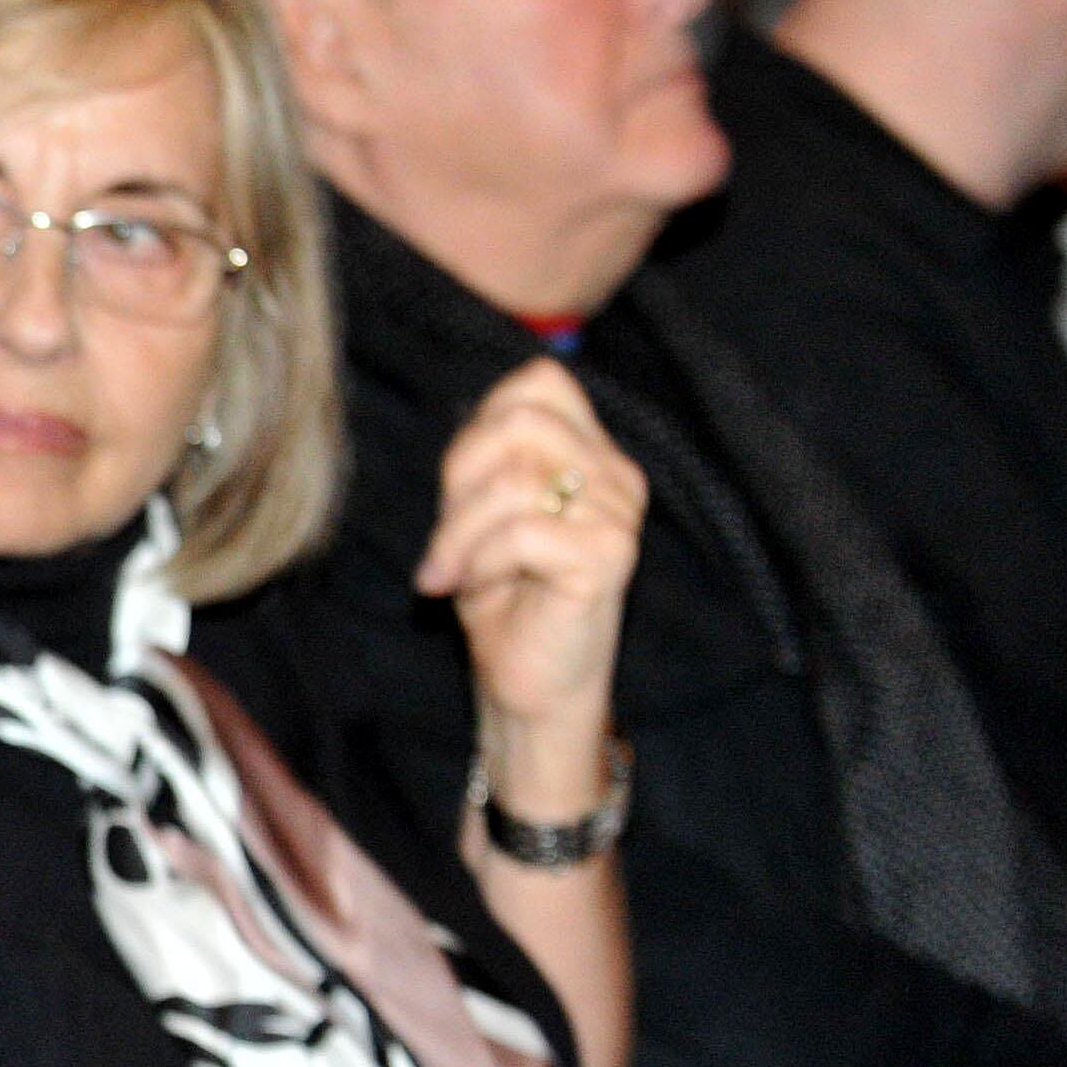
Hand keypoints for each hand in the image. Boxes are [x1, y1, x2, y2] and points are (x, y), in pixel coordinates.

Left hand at [419, 359, 642, 803]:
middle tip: (448, 535)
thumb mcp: (480, 515)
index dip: (479, 427)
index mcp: (591, 452)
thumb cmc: (503, 597)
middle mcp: (616, 474)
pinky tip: (475, 589)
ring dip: (460, 531)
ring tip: (456, 572)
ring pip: (515, 478)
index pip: (540, 383)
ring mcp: (618, 514)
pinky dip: (480, 561)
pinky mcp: (609, 557)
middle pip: (522, 418)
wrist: (526, 683)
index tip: (460, 489)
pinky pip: (523, 532)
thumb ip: (484, 462)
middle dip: (461, 473)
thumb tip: (467, 422)